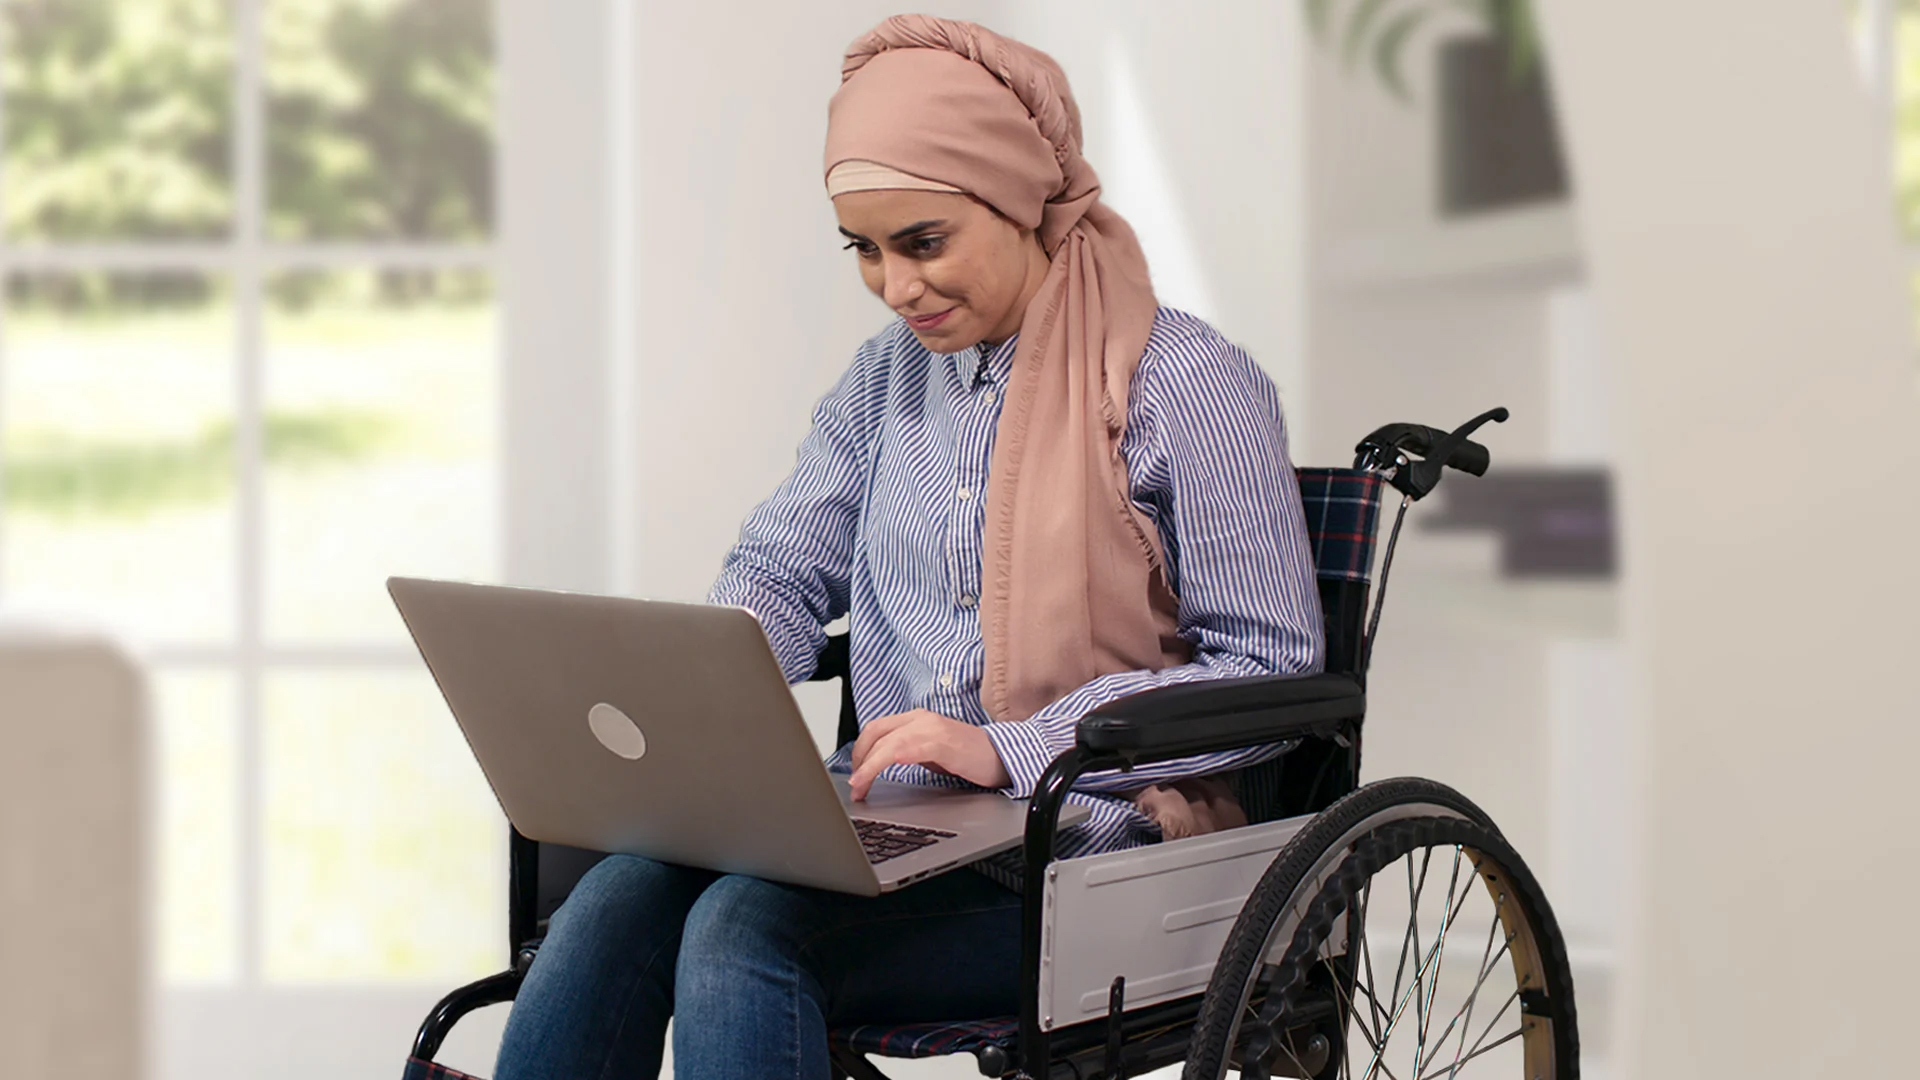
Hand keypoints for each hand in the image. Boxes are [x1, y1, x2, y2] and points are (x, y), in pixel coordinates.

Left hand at [847, 708, 1011, 799]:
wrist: (1002, 757)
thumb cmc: (969, 757)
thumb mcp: (931, 752)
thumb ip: (907, 751)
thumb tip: (879, 765)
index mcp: (916, 719)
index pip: (876, 729)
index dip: (859, 752)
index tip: (854, 775)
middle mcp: (921, 718)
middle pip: (875, 733)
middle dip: (858, 761)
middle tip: (854, 786)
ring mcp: (931, 728)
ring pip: (887, 742)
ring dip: (868, 767)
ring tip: (860, 786)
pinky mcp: (942, 742)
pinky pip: (907, 748)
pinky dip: (886, 761)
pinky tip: (878, 773)